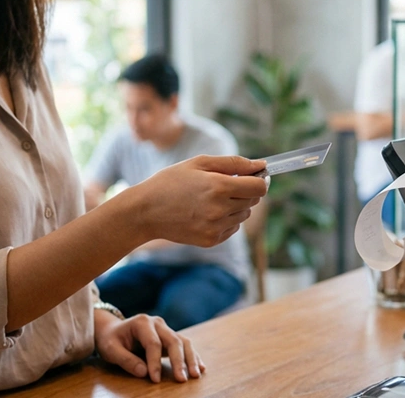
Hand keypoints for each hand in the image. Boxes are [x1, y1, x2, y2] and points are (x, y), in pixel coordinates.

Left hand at [94, 311, 202, 382]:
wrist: (112, 330)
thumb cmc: (110, 339)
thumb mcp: (110, 349)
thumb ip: (125, 360)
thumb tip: (144, 372)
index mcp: (143, 322)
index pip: (153, 343)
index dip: (155, 362)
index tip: (155, 380)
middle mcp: (158, 323)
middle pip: (174, 341)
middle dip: (179, 361)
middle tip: (182, 379)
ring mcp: (166, 329)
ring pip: (183, 342)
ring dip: (191, 359)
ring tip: (195, 375)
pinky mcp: (170, 336)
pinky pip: (185, 345)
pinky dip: (193, 356)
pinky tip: (200, 368)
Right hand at [123, 155, 267, 247]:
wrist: (144, 212)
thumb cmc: (171, 182)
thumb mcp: (199, 163)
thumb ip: (233, 162)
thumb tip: (260, 164)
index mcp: (219, 187)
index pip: (259, 187)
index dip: (260, 180)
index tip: (256, 176)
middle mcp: (220, 210)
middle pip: (254, 201)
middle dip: (246, 191)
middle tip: (227, 184)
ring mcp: (216, 228)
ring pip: (244, 215)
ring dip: (236, 205)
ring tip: (212, 198)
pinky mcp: (211, 241)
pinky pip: (232, 228)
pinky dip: (226, 219)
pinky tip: (207, 212)